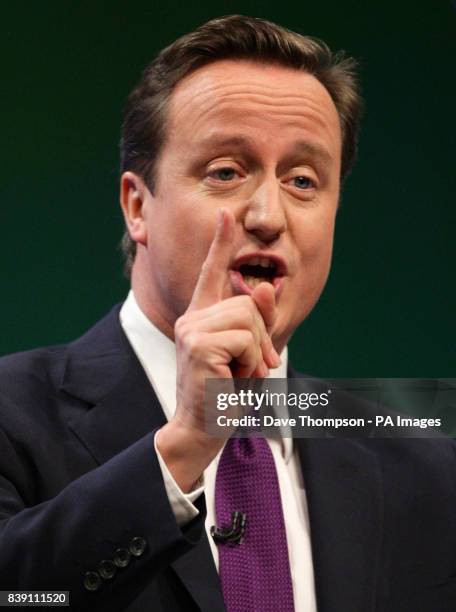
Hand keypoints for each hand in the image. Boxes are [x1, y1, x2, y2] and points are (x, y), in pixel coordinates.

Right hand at [156, 208, 280, 490]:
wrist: (203, 428)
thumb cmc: (226, 392)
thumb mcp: (249, 354)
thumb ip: (258, 322)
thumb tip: (263, 285)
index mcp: (202, 316)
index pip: (211, 273)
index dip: (220, 244)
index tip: (225, 215)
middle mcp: (193, 316)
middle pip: (247, 302)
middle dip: (261, 337)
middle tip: (249, 368)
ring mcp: (192, 328)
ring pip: (249, 318)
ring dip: (256, 353)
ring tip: (239, 375)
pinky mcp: (197, 344)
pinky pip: (246, 340)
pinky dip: (251, 364)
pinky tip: (234, 380)